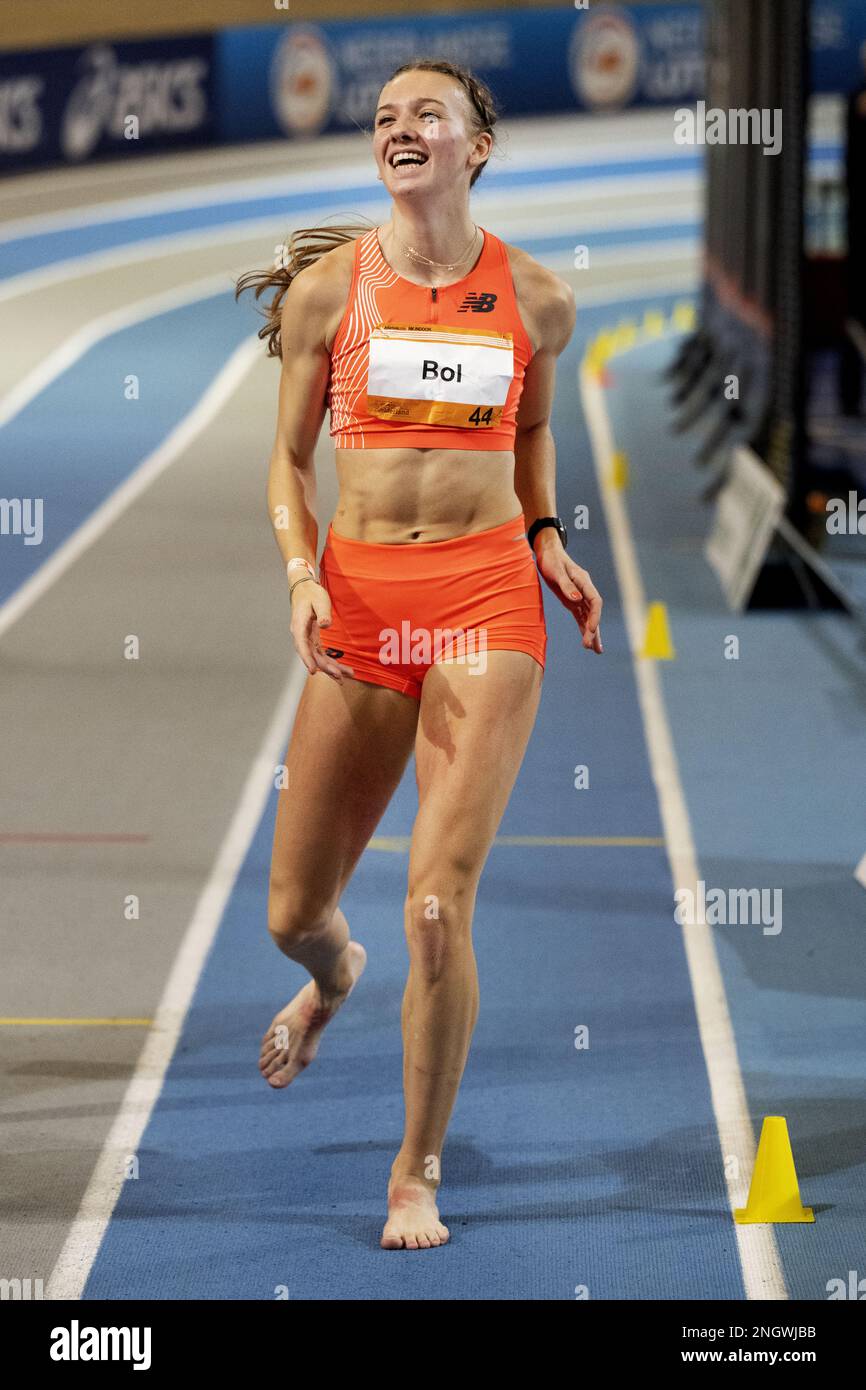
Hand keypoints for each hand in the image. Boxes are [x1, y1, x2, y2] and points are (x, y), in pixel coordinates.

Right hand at [290, 581, 354, 681]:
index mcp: (299, 626)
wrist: (304, 589)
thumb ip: (323, 613)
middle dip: (325, 667)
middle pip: (312, 656)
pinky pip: (320, 654)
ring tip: (344, 677)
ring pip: (317, 657)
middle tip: (339, 676)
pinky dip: (330, 662)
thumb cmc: (311, 594)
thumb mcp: (319, 600)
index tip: (313, 671)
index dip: (307, 659)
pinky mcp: (312, 640)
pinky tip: (341, 670)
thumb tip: (325, 625)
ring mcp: (306, 639)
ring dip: (330, 668)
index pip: (302, 646)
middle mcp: (301, 636)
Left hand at [534, 538, 602, 652]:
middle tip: (591, 647)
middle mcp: (585, 590)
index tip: (591, 629)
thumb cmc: (552, 560)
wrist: (547, 552)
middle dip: (593, 630)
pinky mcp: (572, 600)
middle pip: (593, 612)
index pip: (595, 601)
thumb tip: (577, 600)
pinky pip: (580, 617)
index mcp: (584, 581)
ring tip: (595, 650)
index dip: (595, 616)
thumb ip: (567, 586)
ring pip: (588, 617)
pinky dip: (584, 628)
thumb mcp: (556, 571)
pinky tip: (587, 641)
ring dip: (591, 633)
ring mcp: (580, 596)